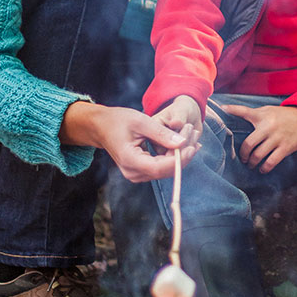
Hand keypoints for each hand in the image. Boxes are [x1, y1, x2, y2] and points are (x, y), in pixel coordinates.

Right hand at [60, 101, 197, 182]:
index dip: (178, 160)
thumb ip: (161, 134)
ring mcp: (136, 175)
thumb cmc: (118, 121)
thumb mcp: (141, 122)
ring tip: (192, 135)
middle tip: (194, 133)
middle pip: (165, 171)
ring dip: (181, 155)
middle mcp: (133, 173)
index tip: (192, 146)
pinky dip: (174, 156)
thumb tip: (182, 143)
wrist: (102, 127)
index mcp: (129, 160)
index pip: (159, 167)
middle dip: (183, 154)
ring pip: (166, 170)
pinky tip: (186, 144)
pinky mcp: (141, 172)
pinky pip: (162, 168)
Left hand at [223, 102, 296, 172]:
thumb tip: (226, 108)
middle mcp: (268, 127)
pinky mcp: (286, 148)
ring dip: (252, 163)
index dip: (232, 109)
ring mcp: (277, 138)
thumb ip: (249, 112)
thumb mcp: (266, 110)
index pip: (244, 112)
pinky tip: (262, 169)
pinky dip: (265, 168)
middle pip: (249, 144)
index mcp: (262, 116)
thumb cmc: (283, 115)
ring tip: (251, 164)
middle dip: (243, 155)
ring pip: (259, 155)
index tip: (222, 108)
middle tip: (243, 159)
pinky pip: (271, 162)